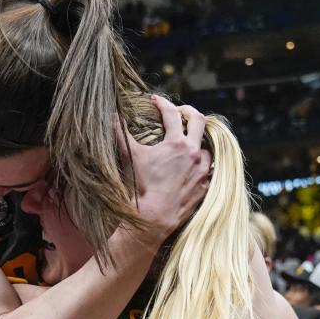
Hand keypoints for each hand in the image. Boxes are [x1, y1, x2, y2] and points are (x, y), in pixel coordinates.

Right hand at [123, 95, 209, 238]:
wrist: (153, 217)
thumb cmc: (140, 187)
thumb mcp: (129, 158)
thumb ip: (121, 134)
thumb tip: (111, 116)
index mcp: (176, 143)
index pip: (171, 113)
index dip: (162, 103)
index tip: (155, 100)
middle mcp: (193, 153)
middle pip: (199, 121)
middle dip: (189, 112)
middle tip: (180, 112)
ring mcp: (202, 170)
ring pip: (207, 147)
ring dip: (197, 142)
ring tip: (188, 143)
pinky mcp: (204, 186)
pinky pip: (208, 170)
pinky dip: (200, 164)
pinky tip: (192, 167)